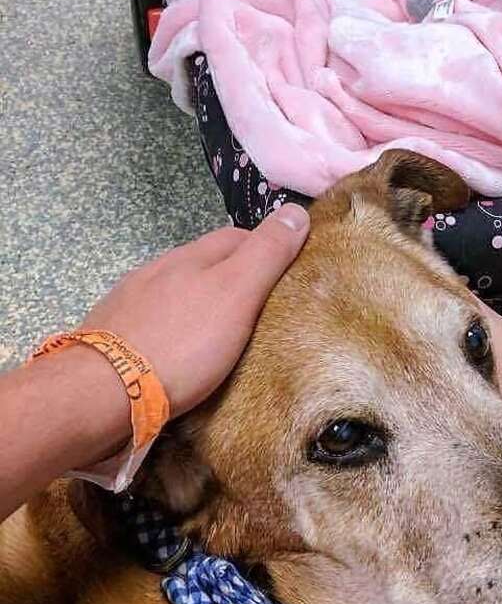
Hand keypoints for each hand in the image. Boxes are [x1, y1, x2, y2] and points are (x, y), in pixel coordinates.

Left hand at [81, 205, 309, 416]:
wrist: (102, 392)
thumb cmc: (182, 343)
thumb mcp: (237, 294)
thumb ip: (266, 254)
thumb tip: (297, 211)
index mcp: (191, 256)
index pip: (238, 236)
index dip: (267, 248)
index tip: (289, 273)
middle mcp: (158, 269)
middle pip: (205, 262)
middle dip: (233, 274)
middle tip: (263, 306)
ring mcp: (131, 300)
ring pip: (177, 291)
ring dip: (200, 302)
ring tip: (222, 331)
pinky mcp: (113, 333)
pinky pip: (153, 320)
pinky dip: (173, 327)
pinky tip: (178, 349)